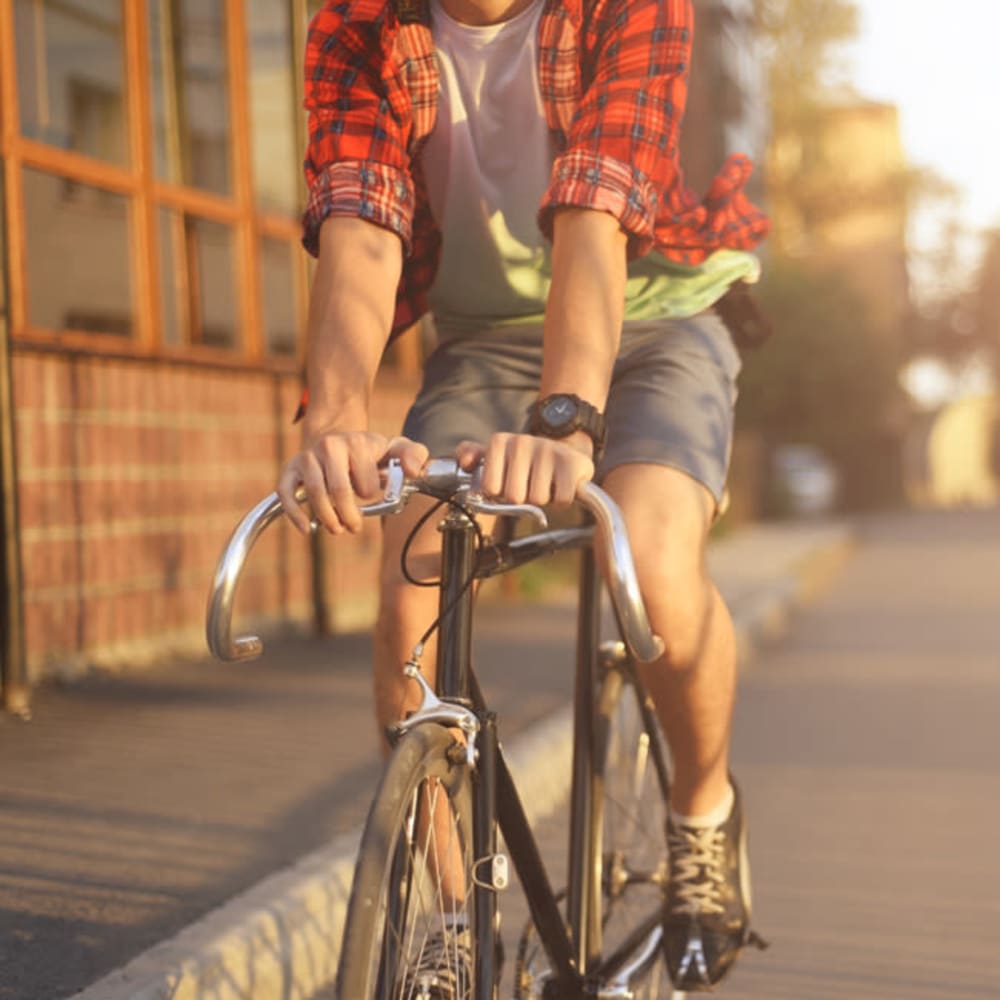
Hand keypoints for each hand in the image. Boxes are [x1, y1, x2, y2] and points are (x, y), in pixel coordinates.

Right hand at [278, 432, 428, 535]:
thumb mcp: (395, 450)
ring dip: (327, 518)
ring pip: (314, 493)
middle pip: (339, 489)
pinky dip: (295, 514)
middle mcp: (329, 445)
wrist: (337, 440)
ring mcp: (307, 457)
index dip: (370, 495)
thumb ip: (414, 455)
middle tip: (354, 526)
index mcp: (357, 442)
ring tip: (336, 529)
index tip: (371, 495)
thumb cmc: (370, 453)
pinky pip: (286, 492)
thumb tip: (413, 471)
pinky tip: (307, 529)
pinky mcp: (290, 469)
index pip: (366, 482)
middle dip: (349, 515)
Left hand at [455, 432, 593, 507]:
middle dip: (522, 497)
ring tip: (545, 483)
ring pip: (537, 499)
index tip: (507, 482)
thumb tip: (465, 462)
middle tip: (528, 484)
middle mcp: (521, 442)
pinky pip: (561, 499)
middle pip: (514, 496)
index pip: (490, 488)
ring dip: (542, 498)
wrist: (564, 452)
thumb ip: (470, 455)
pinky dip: (562, 500)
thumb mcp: (496, 457)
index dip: (499, 493)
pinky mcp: (572, 462)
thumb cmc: (525, 462)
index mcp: (499, 442)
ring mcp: (547, 450)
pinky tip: (560, 486)